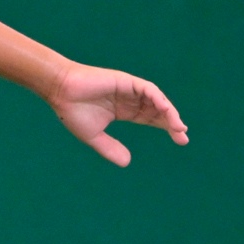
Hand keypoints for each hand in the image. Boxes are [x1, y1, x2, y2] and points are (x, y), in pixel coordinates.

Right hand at [47, 64, 189, 166]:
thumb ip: (109, 148)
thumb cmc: (73, 111)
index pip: (151, 119)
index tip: (180, 140)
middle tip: (183, 137)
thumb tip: (127, 163)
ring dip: (168, 112)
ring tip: (178, 127)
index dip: (166, 128)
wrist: (60, 91)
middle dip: (172, 123)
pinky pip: (148, 89)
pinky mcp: (126, 81)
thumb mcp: (94, 136)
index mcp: (125, 111)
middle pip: (158, 111)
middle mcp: (131, 99)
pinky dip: (158, 98)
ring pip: (156, 100)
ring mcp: (130, 89)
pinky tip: (165, 110)